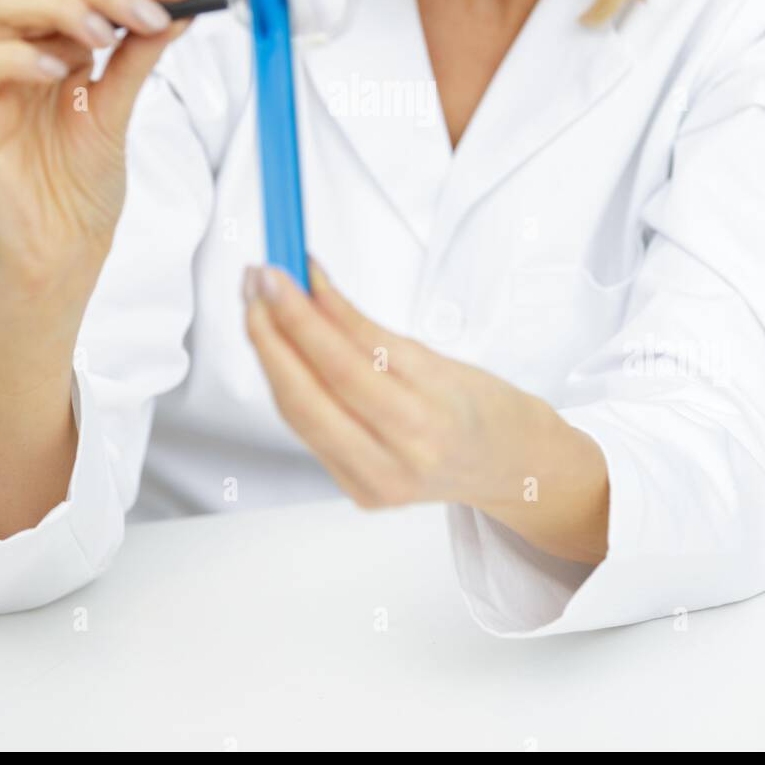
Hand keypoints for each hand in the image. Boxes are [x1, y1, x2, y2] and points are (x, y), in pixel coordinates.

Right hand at [0, 0, 194, 288]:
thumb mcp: (120, 110)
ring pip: (0, 7)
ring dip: (59, 9)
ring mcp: (0, 83)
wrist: (64, 250)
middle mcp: (27, 56)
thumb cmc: (83, 186)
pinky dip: (16, 58)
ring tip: (102, 38)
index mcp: (61, 50)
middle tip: (147, 14)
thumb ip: (140, 57)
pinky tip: (57, 73)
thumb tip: (179, 7)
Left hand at [241, 257, 555, 512]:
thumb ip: (368, 332)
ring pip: (298, 414)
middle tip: (256, 283)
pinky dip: (287, 384)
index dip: (304, 314)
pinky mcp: (357, 491)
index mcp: (428, 421)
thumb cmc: (480, 405)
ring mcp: (373, 484)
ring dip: (270, 354)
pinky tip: (277, 346)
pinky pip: (307, 431)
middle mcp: (398, 461)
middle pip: (311, 394)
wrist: (508, 465)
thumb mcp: (436, 358)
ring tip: (257, 305)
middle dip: (271, 332)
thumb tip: (311, 288)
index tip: (282, 273)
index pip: (347, 363)